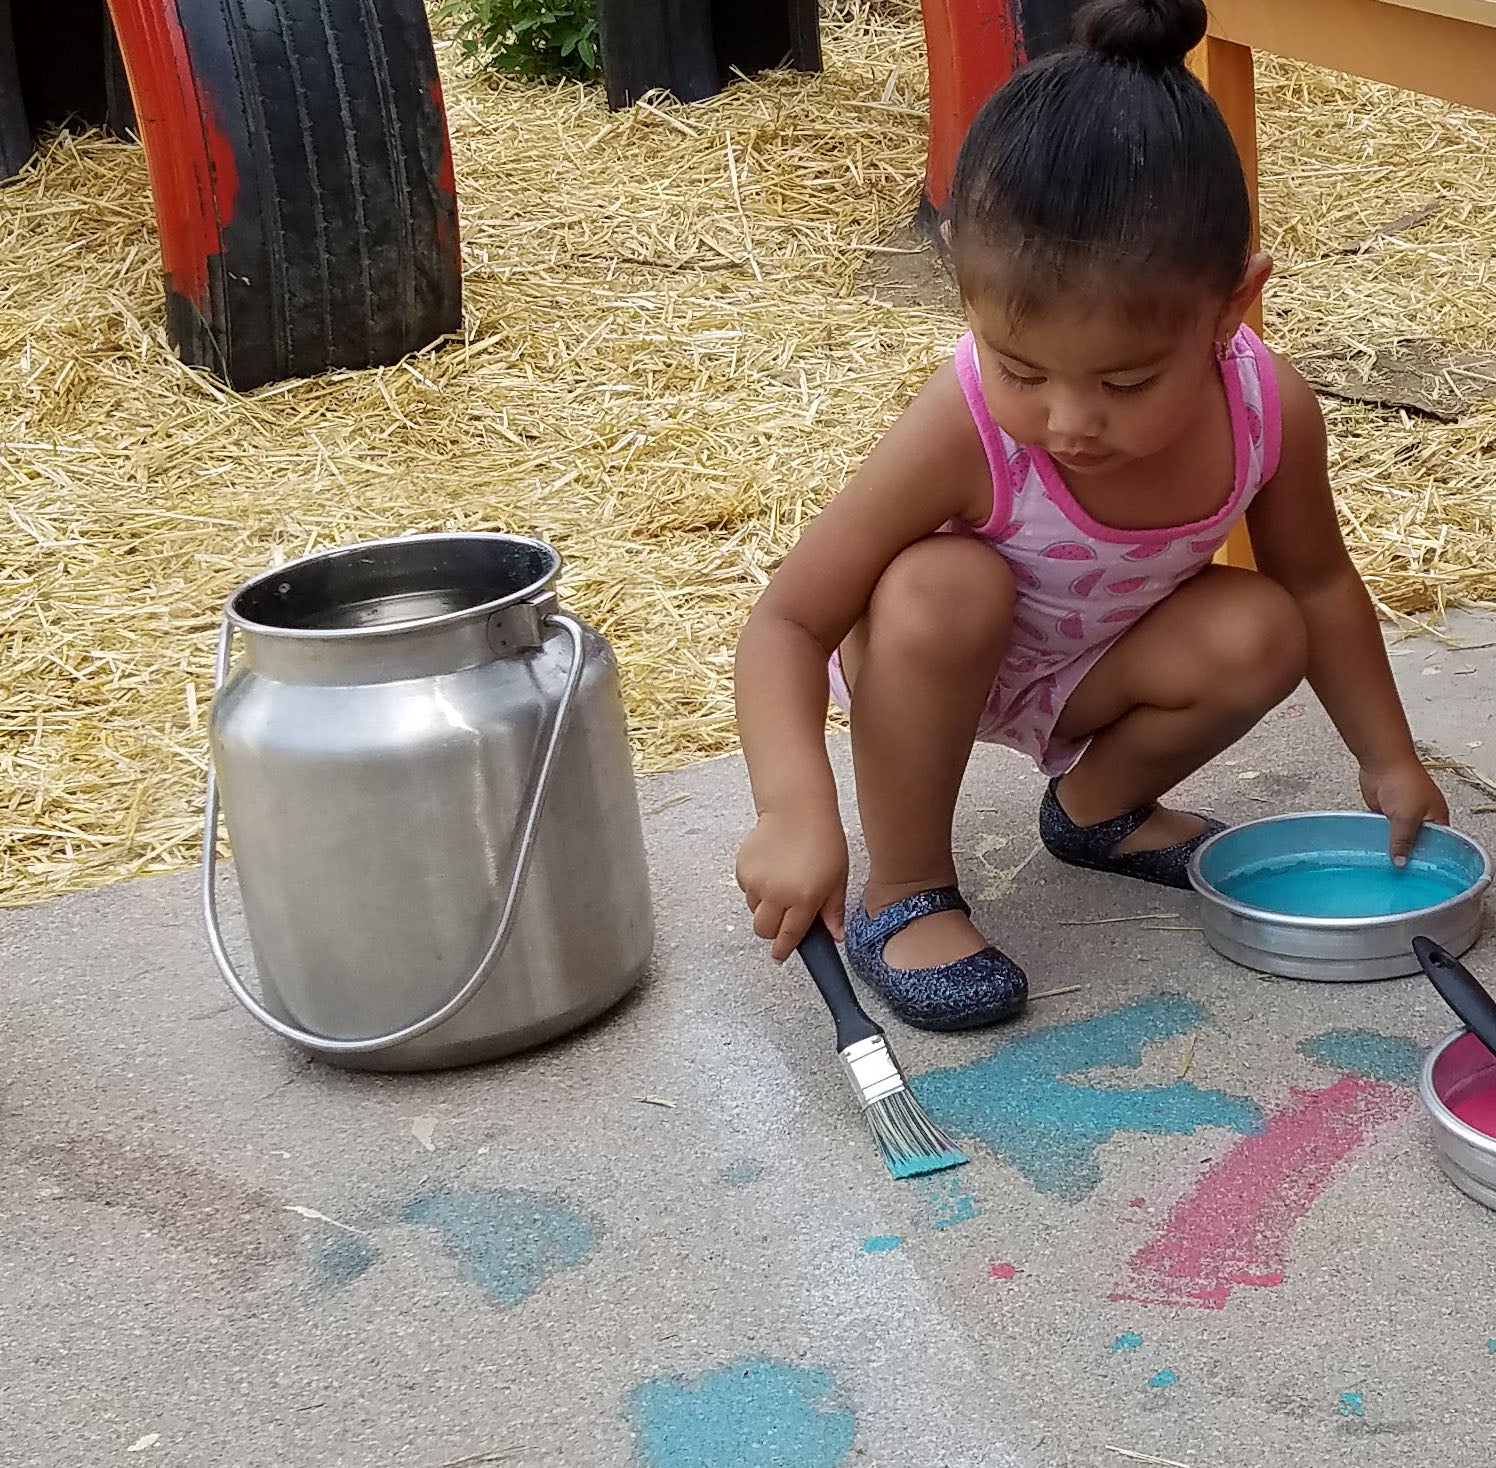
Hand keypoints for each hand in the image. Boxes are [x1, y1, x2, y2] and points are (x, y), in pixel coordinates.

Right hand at [735, 807, 848, 962]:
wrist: (797, 809)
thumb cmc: (823, 840)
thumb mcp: (838, 877)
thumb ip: (833, 910)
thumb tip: (836, 936)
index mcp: (803, 899)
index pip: (789, 937)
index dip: (784, 950)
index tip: (780, 956)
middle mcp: (776, 894)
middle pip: (763, 930)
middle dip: (772, 930)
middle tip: (784, 917)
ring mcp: (756, 882)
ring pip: (753, 910)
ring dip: (765, 907)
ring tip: (781, 886)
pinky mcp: (743, 869)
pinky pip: (746, 890)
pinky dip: (756, 888)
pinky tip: (771, 871)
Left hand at [1359, 759, 1449, 864]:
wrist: (1381, 762)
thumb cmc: (1404, 781)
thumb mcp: (1407, 817)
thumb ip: (1403, 841)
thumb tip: (1401, 862)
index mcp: (1437, 818)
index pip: (1438, 845)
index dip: (1429, 858)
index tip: (1420, 874)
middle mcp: (1421, 819)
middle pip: (1417, 843)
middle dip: (1409, 855)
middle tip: (1401, 875)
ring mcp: (1402, 816)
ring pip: (1398, 839)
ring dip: (1391, 848)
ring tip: (1386, 867)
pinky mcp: (1384, 813)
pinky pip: (1382, 832)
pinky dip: (1379, 839)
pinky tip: (1374, 852)